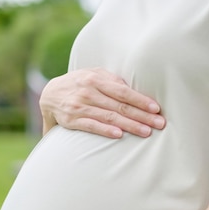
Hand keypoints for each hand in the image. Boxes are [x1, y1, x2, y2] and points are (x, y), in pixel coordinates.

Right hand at [39, 68, 165, 137]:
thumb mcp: (93, 74)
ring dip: (129, 125)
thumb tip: (132, 87)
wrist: (49, 94)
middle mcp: (88, 92)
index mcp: (95, 79)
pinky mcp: (72, 120)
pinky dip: (105, 130)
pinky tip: (119, 135)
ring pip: (109, 117)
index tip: (156, 108)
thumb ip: (111, 79)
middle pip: (120, 106)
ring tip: (146, 132)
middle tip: (160, 123)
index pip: (123, 91)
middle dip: (142, 115)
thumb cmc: (79, 84)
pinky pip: (91, 126)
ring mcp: (79, 107)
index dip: (140, 100)